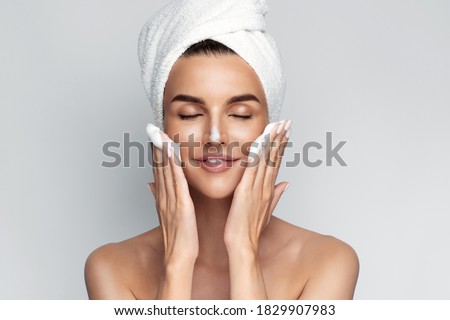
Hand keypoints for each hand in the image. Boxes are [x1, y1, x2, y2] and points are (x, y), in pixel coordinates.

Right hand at [148, 135, 198, 265]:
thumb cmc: (178, 238)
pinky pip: (176, 180)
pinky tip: (171, 151)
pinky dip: (173, 165)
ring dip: (161, 151)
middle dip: (154, 147)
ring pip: (165, 171)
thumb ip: (160, 198)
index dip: (154, 154)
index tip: (153, 138)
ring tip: (157, 133)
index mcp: (162, 198)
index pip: (157, 171)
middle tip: (151, 128)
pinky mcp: (181, 204)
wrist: (179, 258)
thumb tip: (150, 184)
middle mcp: (163, 196)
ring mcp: (170, 200)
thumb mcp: (167, 215)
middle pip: (158, 167)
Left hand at [224, 120, 290, 251]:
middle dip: (281, 138)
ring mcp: (257, 189)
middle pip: (274, 158)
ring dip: (272, 142)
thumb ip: (276, 195)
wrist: (243, 245)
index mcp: (268, 190)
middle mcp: (265, 187)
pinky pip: (252, 170)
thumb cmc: (251, 229)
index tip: (286, 131)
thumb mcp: (266, 211)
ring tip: (277, 125)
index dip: (282, 146)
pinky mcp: (245, 191)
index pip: (277, 163)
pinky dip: (256, 155)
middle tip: (287, 121)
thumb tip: (286, 183)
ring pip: (266, 161)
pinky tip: (259, 142)